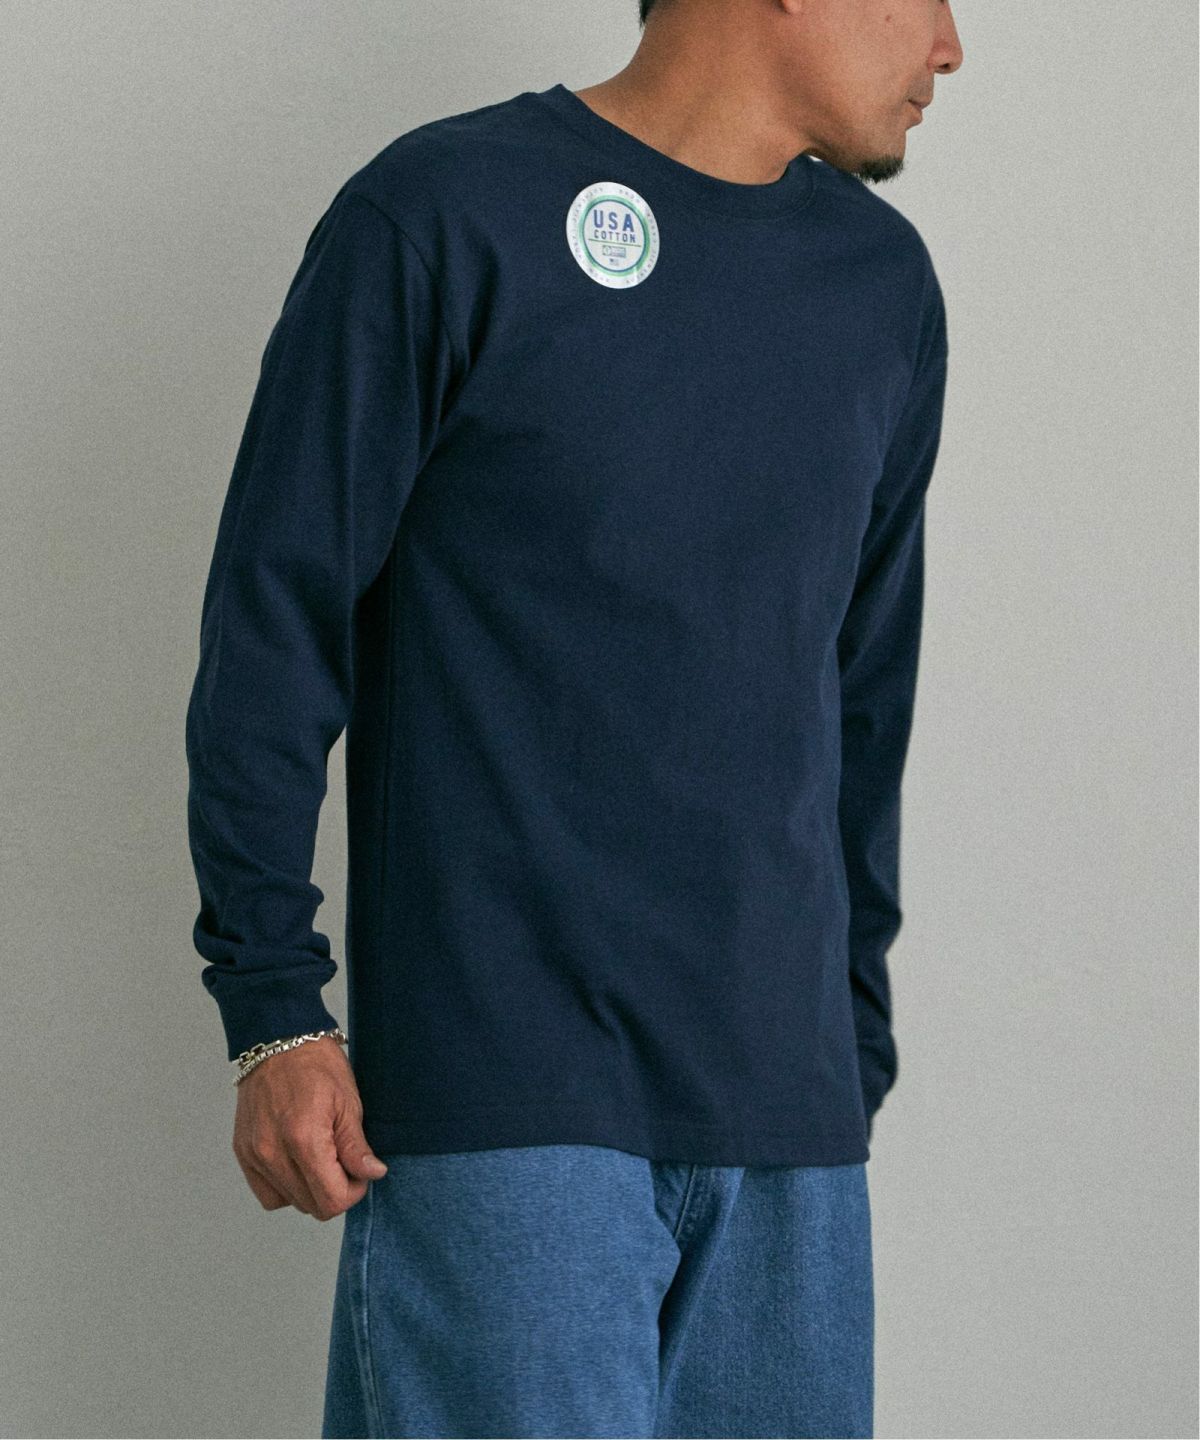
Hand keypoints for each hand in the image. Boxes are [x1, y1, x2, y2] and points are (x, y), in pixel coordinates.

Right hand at [232, 1035, 388, 1218]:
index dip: (353, 1192)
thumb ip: (356, 1147)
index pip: (331, 1200)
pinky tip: (299, 1163)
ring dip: (311, 1190)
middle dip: (335, 1190)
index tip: (360, 1172)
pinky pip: (267, 1193)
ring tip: (321, 1157)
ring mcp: (254, 1154)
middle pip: (311, 1206)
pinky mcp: (243, 1152)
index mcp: (303, 1139)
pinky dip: (286, 1187)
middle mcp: (272, 1152)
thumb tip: (372, 1175)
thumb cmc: (316, 1065)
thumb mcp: (348, 1102)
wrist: (278, 1040)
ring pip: (290, 1202)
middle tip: (343, 1161)